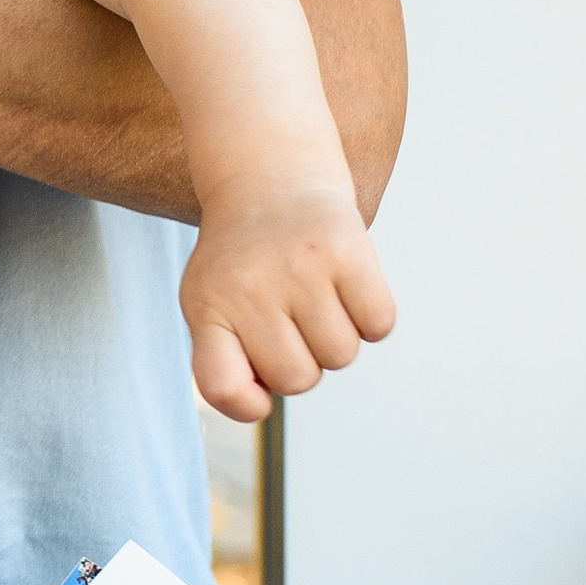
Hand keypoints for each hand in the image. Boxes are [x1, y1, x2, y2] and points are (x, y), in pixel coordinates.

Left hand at [182, 184, 395, 421]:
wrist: (271, 180)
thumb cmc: (243, 262)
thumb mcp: (210, 303)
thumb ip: (223, 359)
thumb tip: (259, 404)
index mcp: (207, 306)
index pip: (223, 387)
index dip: (247, 404)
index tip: (258, 388)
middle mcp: (249, 286)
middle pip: (298, 379)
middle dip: (303, 360)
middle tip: (292, 319)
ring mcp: (299, 267)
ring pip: (341, 356)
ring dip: (337, 337)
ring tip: (315, 296)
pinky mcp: (347, 249)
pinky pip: (378, 325)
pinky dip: (371, 317)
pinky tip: (346, 287)